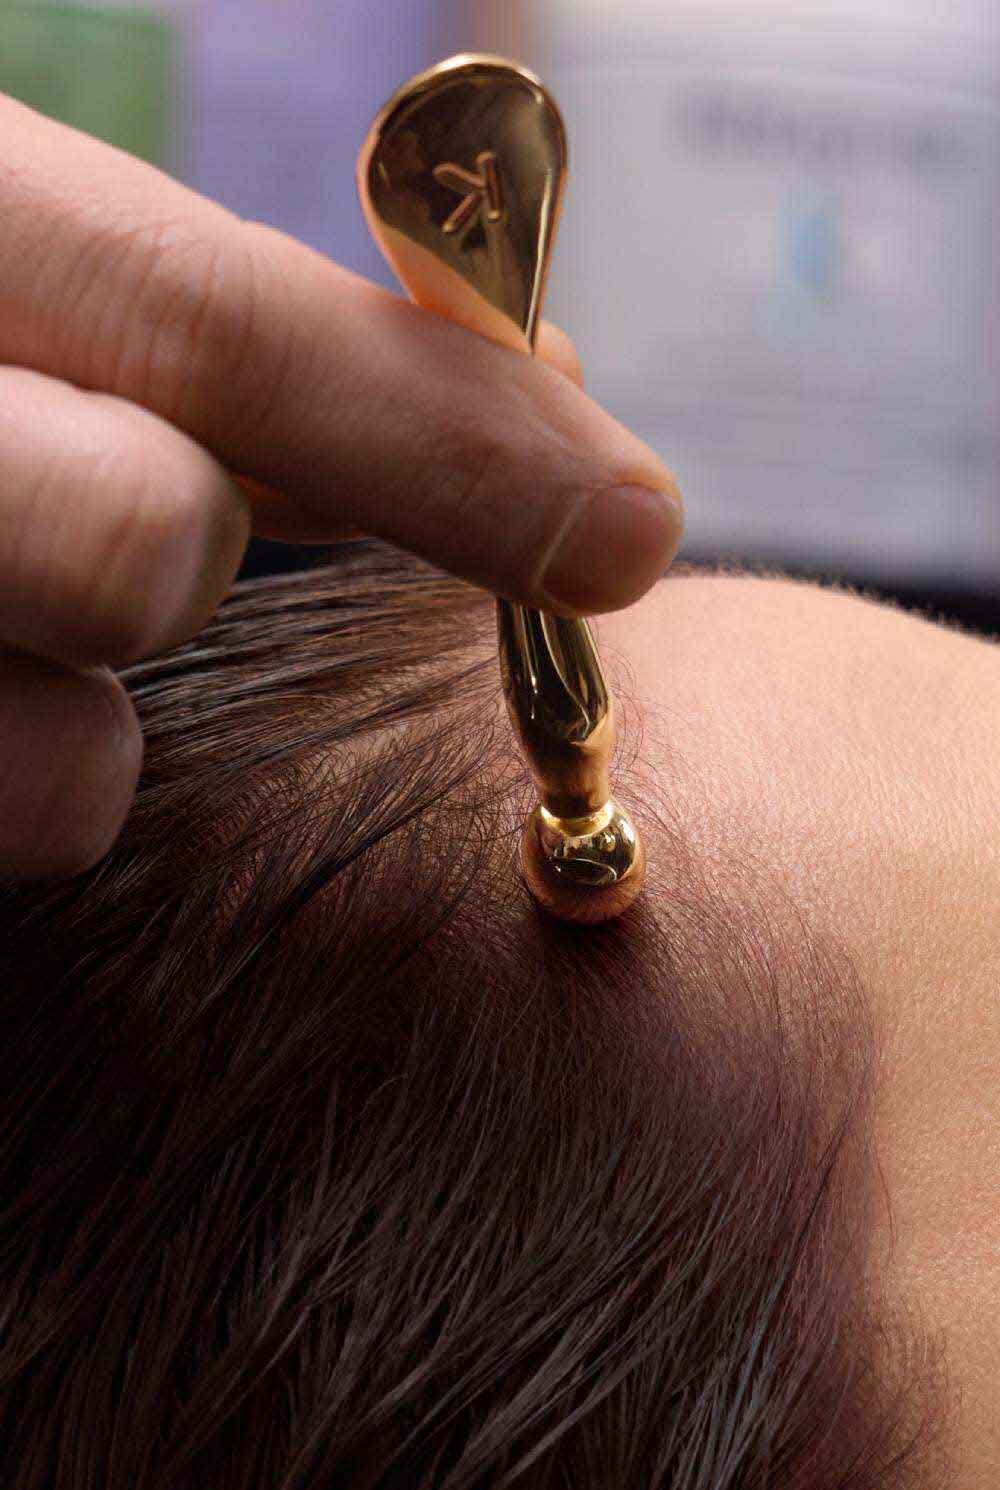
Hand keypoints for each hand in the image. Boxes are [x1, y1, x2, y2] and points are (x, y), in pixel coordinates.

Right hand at [0, 92, 682, 880]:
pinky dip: (6, 797)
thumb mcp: (16, 287)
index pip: (204, 317)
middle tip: (150, 534)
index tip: (634, 521)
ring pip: (62, 766)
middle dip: (180, 547)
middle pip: (140, 538)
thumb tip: (543, 379)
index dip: (453, 432)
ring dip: (79, 731)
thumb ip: (232, 342)